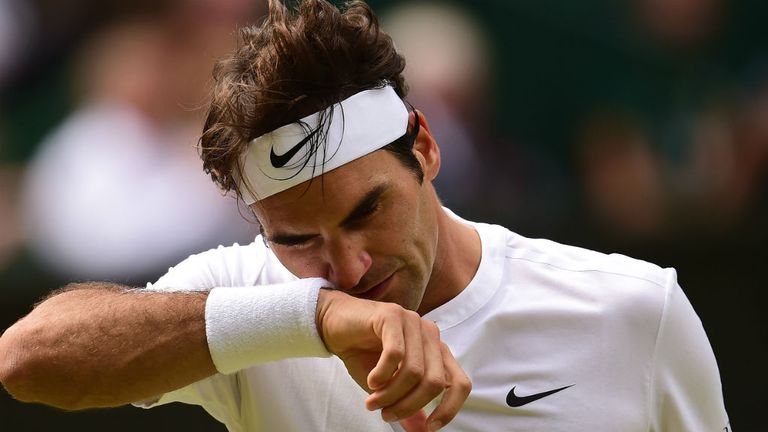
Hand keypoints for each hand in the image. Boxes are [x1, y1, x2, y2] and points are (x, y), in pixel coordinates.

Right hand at [316, 289, 470, 430]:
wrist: (334, 326)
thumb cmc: (364, 354)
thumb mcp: (388, 387)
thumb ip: (408, 406)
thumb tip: (422, 431)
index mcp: (437, 352)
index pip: (460, 383)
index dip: (449, 409)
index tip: (429, 426)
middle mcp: (430, 335)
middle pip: (435, 382)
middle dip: (409, 406)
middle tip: (386, 414)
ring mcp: (413, 322)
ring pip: (414, 371)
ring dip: (390, 394)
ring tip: (372, 401)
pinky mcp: (393, 315)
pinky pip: (395, 354)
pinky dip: (382, 375)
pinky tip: (371, 381)